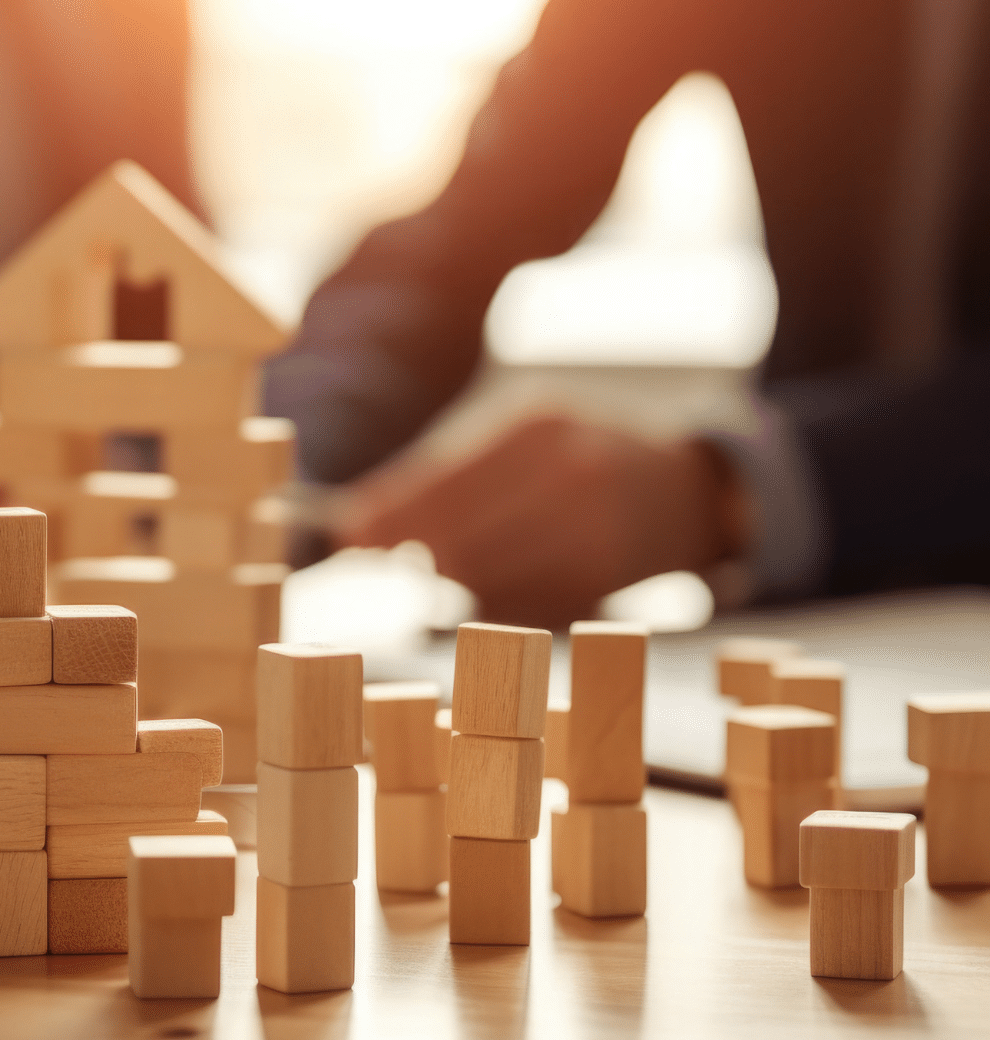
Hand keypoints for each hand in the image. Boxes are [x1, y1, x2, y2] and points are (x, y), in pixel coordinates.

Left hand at [340, 414, 743, 627]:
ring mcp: (596, 535)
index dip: (390, 516)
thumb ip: (445, 472)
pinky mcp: (604, 585)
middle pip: (462, 540)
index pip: (446, 483)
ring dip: (449, 586)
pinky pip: (522, 609)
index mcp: (541, 430)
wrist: (690, 496)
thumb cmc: (582, 457)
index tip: (350, 534)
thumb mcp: (523, 435)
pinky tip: (486, 589)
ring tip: (433, 571)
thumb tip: (359, 520)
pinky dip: (492, 606)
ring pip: (488, 583)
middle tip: (381, 558)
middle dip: (413, 556)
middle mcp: (574, 479)